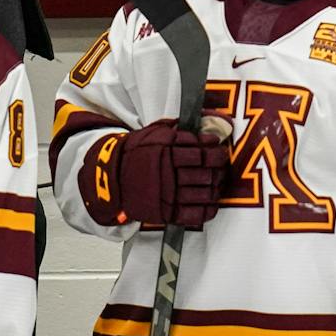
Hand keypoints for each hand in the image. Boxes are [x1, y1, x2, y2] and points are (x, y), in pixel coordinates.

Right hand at [78, 119, 228, 228]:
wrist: (113, 177)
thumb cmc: (137, 152)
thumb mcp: (154, 132)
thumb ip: (178, 127)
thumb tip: (206, 120)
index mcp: (164, 150)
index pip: (199, 150)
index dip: (213, 149)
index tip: (217, 147)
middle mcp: (166, 171)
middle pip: (205, 171)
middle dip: (218, 167)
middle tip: (221, 164)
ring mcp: (167, 193)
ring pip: (203, 192)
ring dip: (216, 187)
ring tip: (217, 181)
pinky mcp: (166, 212)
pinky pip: (194, 214)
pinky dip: (208, 209)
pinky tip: (211, 202)